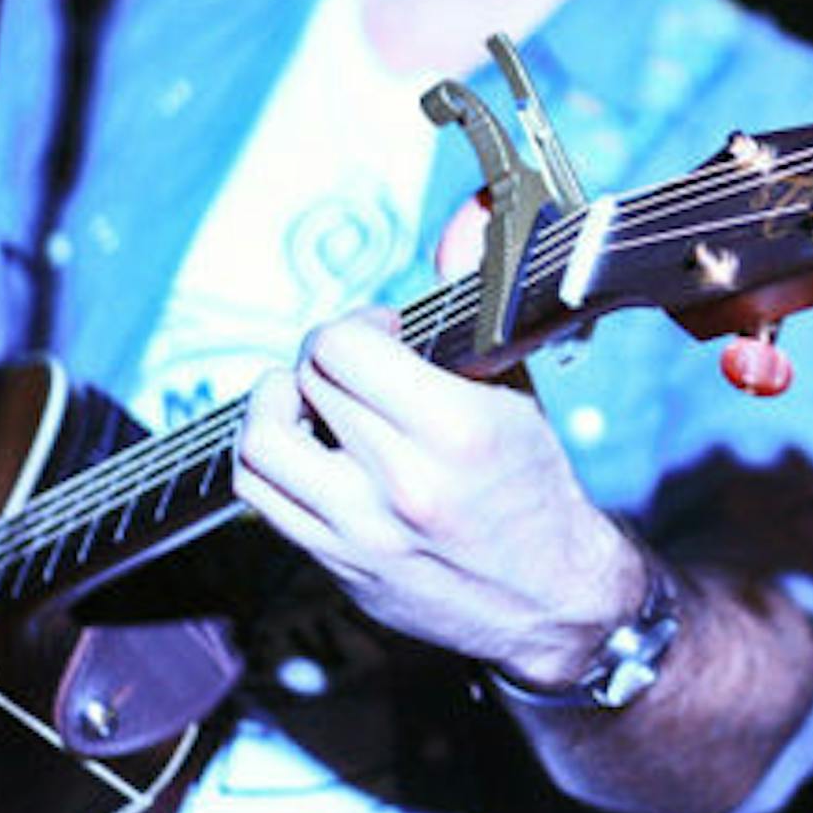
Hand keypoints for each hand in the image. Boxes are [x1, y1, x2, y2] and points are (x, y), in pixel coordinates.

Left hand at [235, 310, 644, 689]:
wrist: (551, 598)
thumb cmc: (535, 489)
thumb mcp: (516, 390)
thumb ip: (476, 305)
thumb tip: (469, 214)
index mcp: (454, 429)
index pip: (344, 346)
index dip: (356, 325)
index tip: (382, 332)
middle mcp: (402, 481)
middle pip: (307, 381)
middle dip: (324, 357)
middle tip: (352, 364)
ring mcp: (363, 529)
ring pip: (262, 440)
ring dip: (274, 403)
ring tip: (305, 400)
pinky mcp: (339, 564)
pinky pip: (262, 497)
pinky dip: (267, 456)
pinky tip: (298, 446)